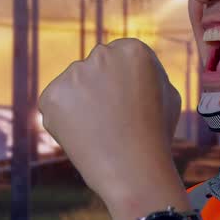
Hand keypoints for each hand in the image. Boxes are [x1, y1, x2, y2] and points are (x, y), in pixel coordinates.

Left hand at [38, 39, 182, 208]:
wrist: (134, 170)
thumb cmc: (156, 135)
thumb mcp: (168, 94)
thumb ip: (148, 73)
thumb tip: (130, 68)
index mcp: (132, 49)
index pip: (118, 57)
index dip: (123, 85)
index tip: (129, 105)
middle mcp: (101, 54)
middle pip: (94, 67)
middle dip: (99, 88)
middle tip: (112, 120)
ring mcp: (74, 74)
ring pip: (73, 85)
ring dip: (81, 103)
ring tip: (99, 131)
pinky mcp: (51, 96)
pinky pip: (55, 104)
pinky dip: (63, 119)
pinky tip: (83, 135)